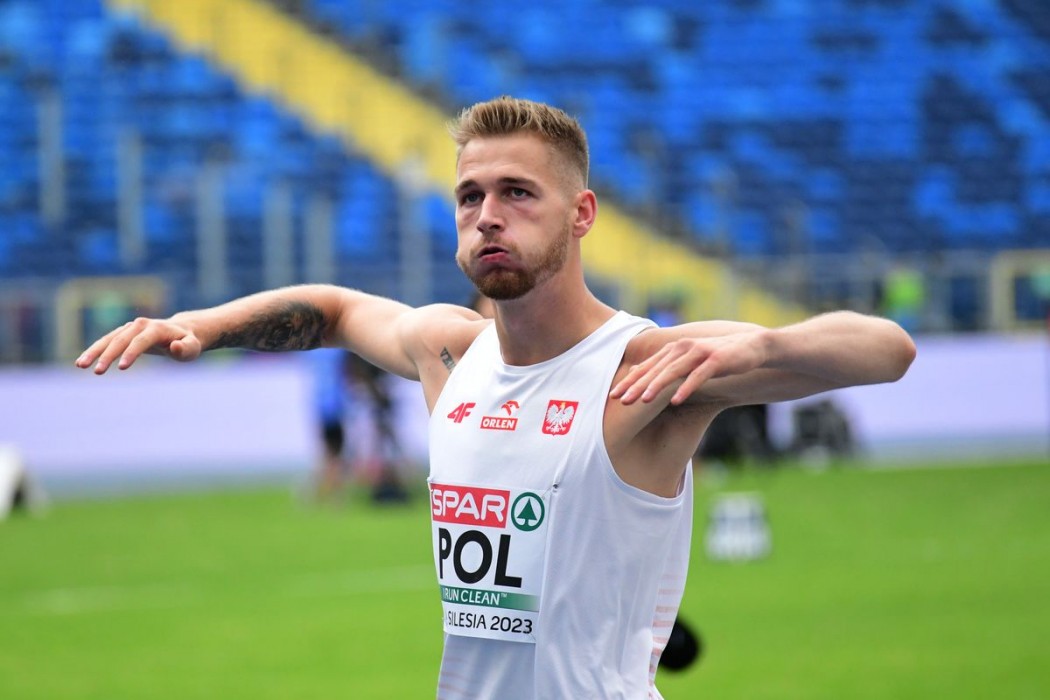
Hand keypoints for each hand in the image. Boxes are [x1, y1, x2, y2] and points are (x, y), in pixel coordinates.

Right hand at [75, 317, 202, 373]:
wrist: (181, 331)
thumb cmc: (188, 342)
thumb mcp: (193, 347)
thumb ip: (186, 348)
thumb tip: (175, 346)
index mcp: (156, 329)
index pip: (141, 341)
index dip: (131, 353)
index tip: (121, 368)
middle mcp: (140, 325)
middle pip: (120, 340)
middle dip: (108, 355)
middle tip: (96, 372)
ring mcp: (130, 328)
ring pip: (109, 339)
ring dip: (94, 351)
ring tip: (81, 365)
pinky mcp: (123, 333)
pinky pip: (106, 341)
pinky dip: (95, 350)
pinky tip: (81, 362)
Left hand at [610, 332, 768, 405]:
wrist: (751, 347)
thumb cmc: (716, 358)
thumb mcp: (687, 361)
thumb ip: (665, 366)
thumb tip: (638, 374)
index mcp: (674, 349)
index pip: (646, 367)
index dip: (629, 381)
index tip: (613, 395)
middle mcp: (683, 348)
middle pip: (655, 370)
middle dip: (636, 385)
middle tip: (621, 400)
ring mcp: (699, 353)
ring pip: (673, 371)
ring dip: (657, 387)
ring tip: (643, 401)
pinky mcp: (715, 359)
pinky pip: (698, 376)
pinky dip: (686, 388)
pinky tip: (676, 401)